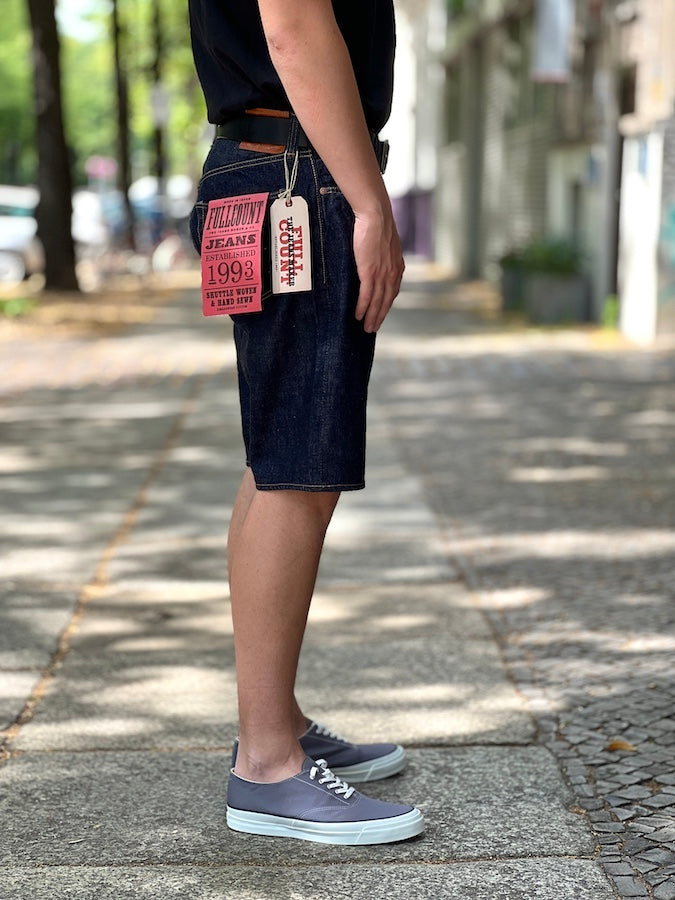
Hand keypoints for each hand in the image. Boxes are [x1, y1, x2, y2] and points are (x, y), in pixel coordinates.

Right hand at [352, 208, 403, 332]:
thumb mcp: (385, 243)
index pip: (392, 292)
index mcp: (397, 267)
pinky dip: (363, 307)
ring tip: (366, 328)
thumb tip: (376, 259)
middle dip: (379, 317)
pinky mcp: (370, 272)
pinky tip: (358, 316)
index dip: (386, 306)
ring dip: (372, 317)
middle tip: (372, 329)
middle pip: (386, 301)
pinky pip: (367, 295)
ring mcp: (382, 273)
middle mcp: (392, 273)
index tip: (380, 315)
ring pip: (377, 301)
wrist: (376, 215)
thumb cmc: (378, 224)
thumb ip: (383, 255)